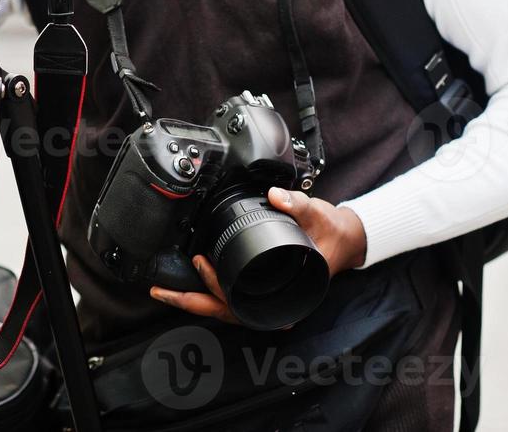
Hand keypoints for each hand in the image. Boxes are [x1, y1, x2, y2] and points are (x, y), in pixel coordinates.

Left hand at [147, 187, 368, 323]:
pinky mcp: (259, 286)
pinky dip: (210, 289)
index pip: (242, 304)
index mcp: (286, 293)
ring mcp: (265, 297)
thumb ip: (298, 205)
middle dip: (190, 302)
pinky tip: (191, 278)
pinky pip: (230, 295)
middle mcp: (272, 301)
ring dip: (196, 299)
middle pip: (224, 311)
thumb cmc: (333, 235)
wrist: (347, 237)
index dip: (217, 288)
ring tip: (165, 288)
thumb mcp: (319, 216)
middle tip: (159, 290)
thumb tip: (275, 196)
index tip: (200, 264)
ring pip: (224, 307)